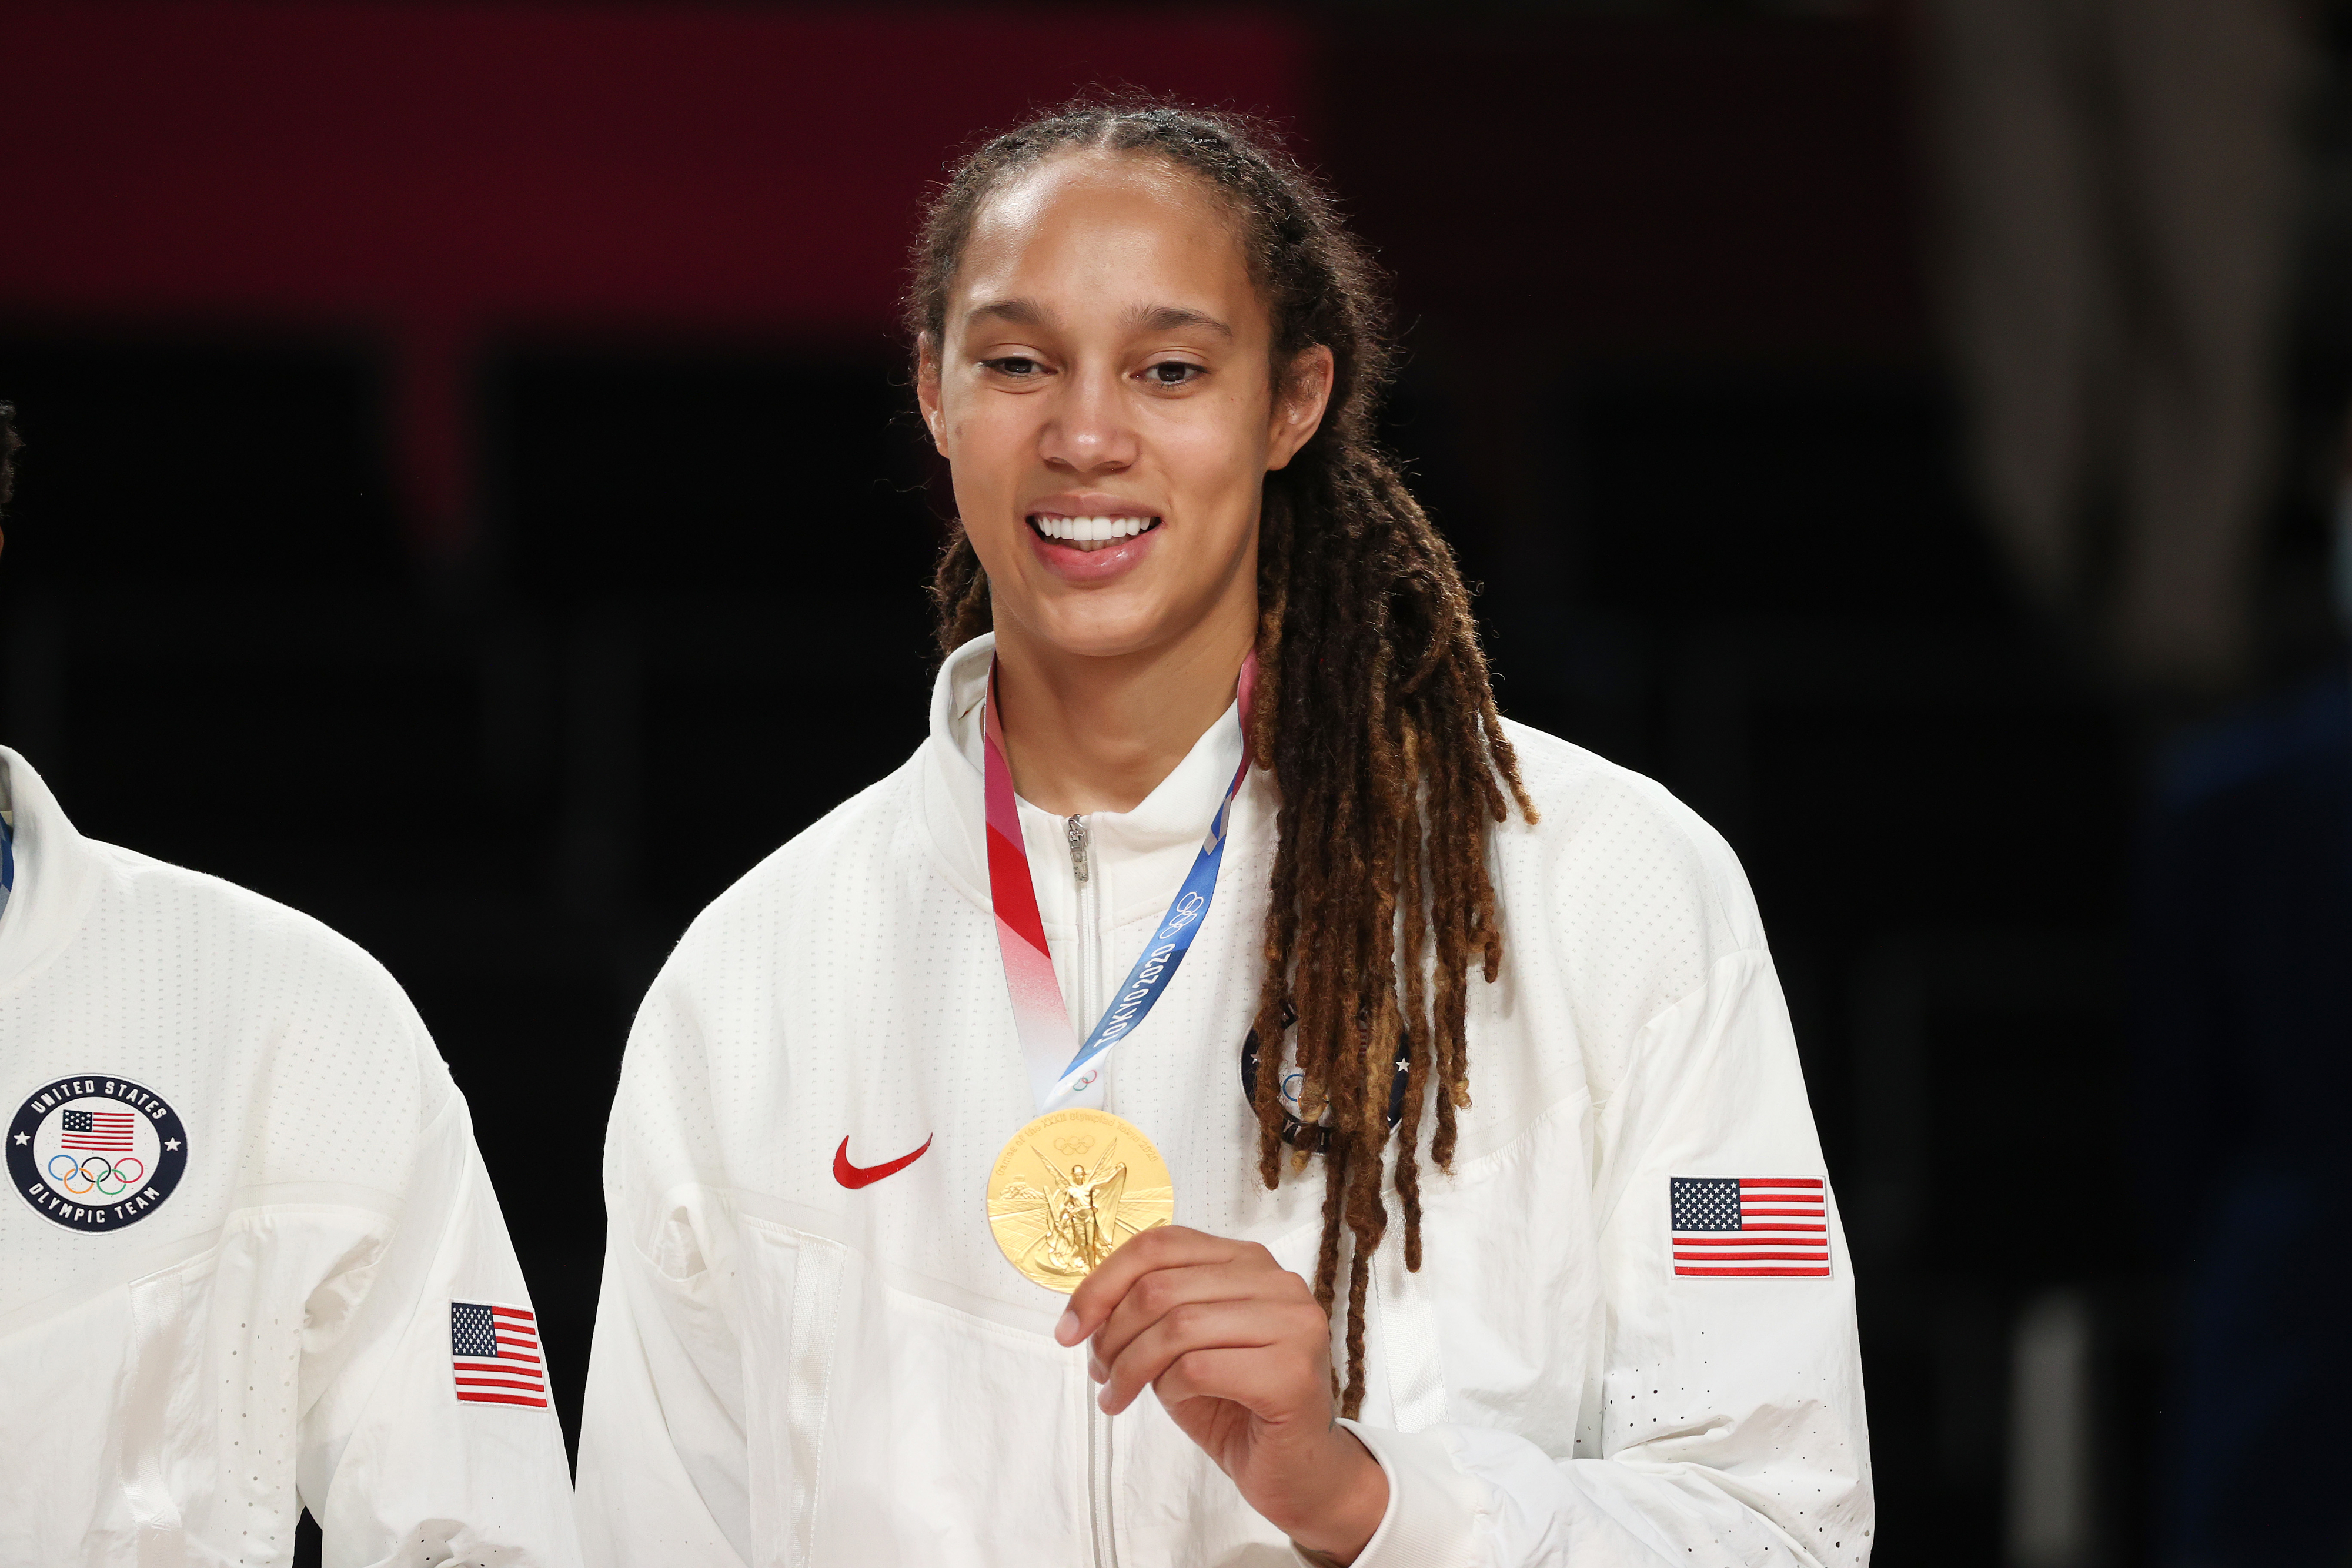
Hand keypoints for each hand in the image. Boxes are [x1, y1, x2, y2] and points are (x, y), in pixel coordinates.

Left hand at [1055, 1226, 1388, 1562]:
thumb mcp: (1183, 1348)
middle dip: (1111, 1332)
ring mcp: (1293, 1325)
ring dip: (1130, 1365)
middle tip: (1097, 1371)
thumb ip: (1151, 1313)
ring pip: (1176, 1325)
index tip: (1069, 1326)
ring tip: (1116, 1395)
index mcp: (1249, 1262)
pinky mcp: (1291, 1374)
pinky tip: (1165, 1404)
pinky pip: (1199, 1367)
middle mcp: (1278, 1282)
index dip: (1102, 1282)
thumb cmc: (1237, 1407)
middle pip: (1161, 1285)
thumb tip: (1086, 1310)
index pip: (1161, 1244)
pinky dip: (1166, 1387)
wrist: (1297, 1473)